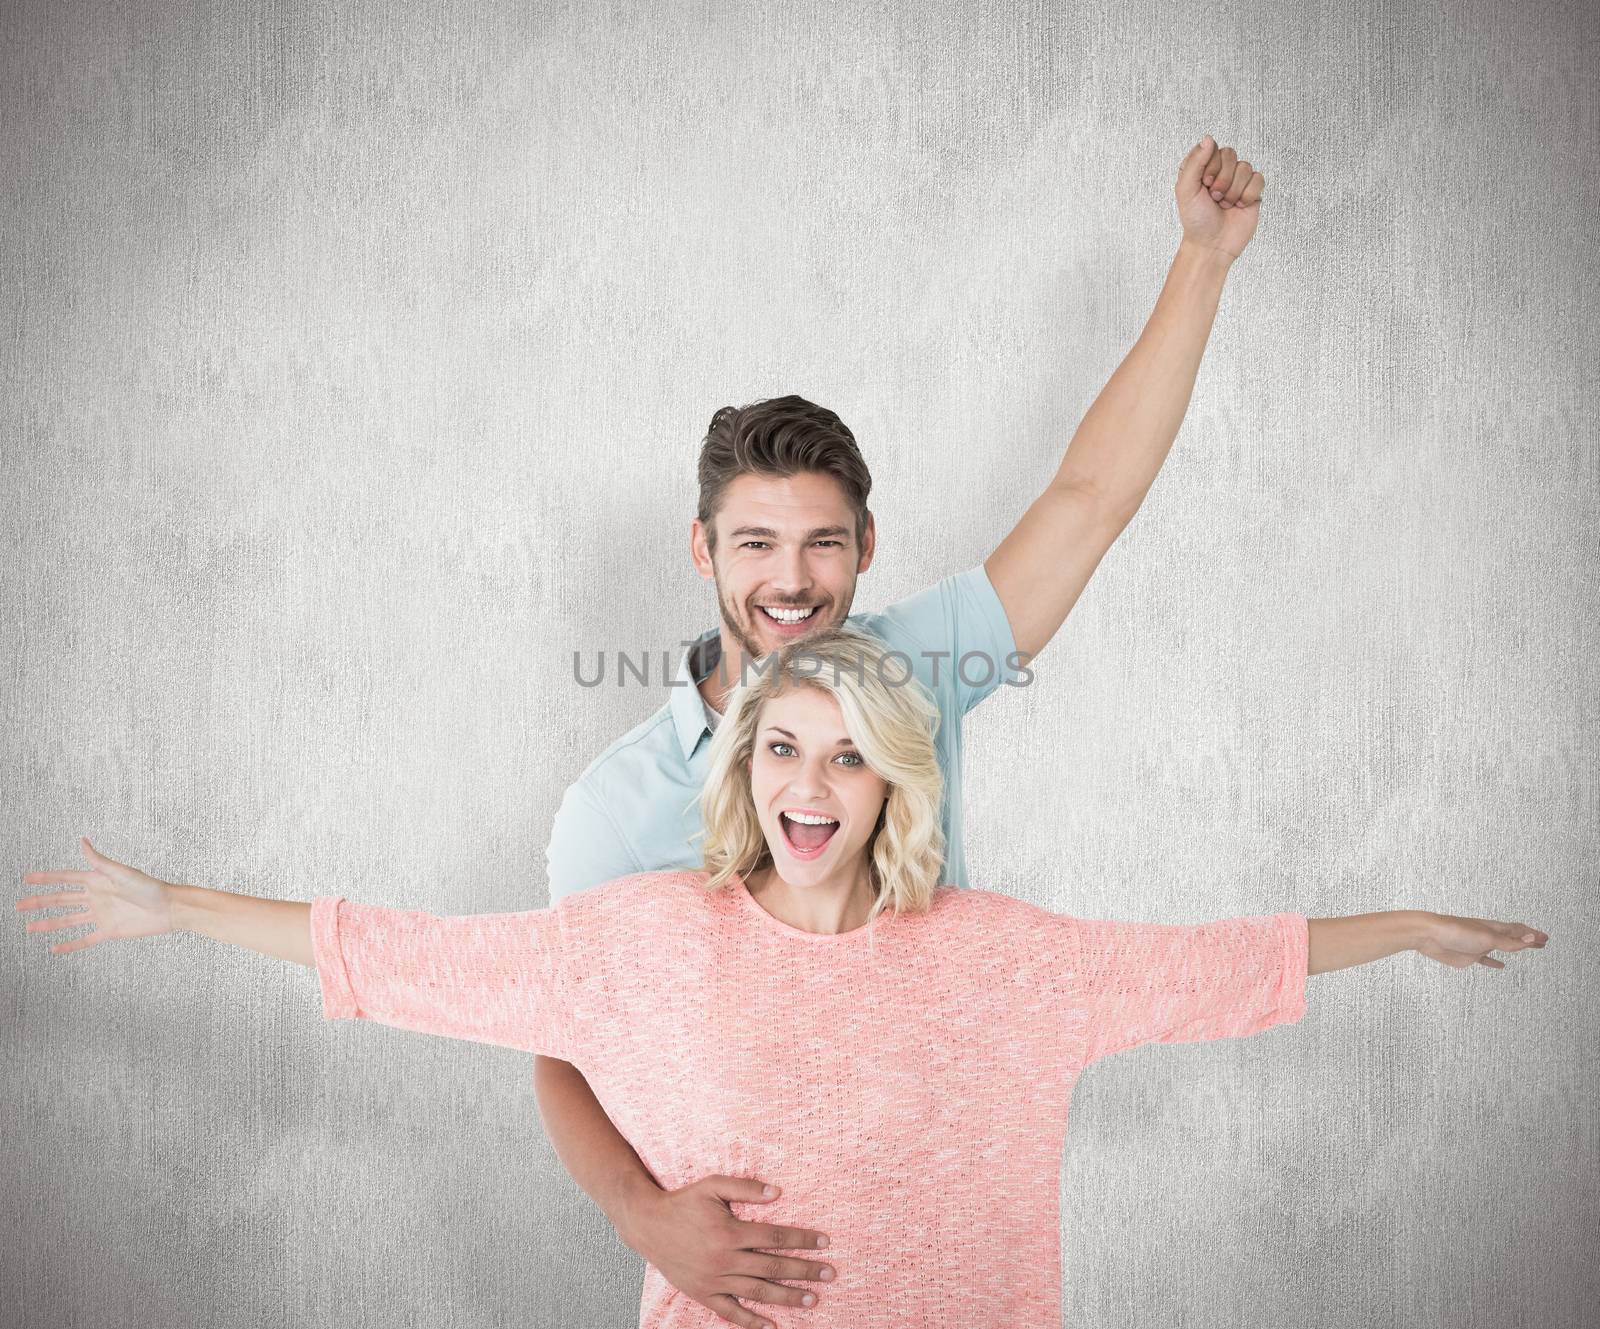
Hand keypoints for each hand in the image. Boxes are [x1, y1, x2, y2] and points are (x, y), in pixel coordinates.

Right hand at [17, 836, 178, 953]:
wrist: (169, 908)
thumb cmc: (150, 887)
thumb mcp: (121, 872)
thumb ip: (99, 861)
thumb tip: (82, 841)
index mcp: (98, 881)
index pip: (65, 879)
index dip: (46, 879)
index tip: (26, 878)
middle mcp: (96, 897)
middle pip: (61, 900)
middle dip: (39, 902)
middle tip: (18, 904)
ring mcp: (101, 915)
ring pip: (68, 921)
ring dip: (49, 924)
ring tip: (30, 928)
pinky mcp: (109, 931)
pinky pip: (85, 939)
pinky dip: (70, 945)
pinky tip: (54, 949)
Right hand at [621, 1175, 834, 1328]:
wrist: (648, 1225)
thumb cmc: (683, 1202)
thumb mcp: (713, 1186)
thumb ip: (745, 1189)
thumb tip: (778, 1193)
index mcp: (730, 1232)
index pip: (776, 1236)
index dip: (802, 1239)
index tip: (825, 1241)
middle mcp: (724, 1259)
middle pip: (773, 1266)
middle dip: (804, 1270)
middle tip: (830, 1273)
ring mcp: (714, 1280)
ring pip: (758, 1291)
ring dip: (787, 1297)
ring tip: (813, 1299)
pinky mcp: (704, 1294)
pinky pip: (732, 1312)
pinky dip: (753, 1321)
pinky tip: (773, 1326)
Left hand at [1175, 134, 1264, 259]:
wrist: (1212, 245)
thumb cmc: (1196, 220)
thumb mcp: (1186, 189)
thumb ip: (1195, 161)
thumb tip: (1208, 138)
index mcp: (1201, 168)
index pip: (1212, 148)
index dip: (1210, 166)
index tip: (1204, 185)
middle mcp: (1220, 171)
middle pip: (1230, 154)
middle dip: (1222, 180)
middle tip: (1214, 198)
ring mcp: (1237, 180)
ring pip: (1245, 167)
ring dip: (1233, 190)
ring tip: (1225, 205)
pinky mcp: (1252, 191)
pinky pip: (1258, 178)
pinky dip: (1247, 195)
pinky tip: (1239, 206)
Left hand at [1414, 912, 1548, 969]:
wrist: (1429, 936)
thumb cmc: (1455, 931)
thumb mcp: (1487, 938)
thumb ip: (1509, 941)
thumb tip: (1531, 939)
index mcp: (1493, 927)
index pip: (1518, 930)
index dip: (1532, 934)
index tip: (1546, 938)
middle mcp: (1488, 935)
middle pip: (1512, 937)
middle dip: (1528, 939)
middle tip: (1543, 942)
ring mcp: (1478, 945)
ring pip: (1501, 947)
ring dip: (1514, 948)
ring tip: (1527, 949)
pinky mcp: (1468, 956)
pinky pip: (1485, 959)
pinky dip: (1494, 962)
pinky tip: (1500, 965)